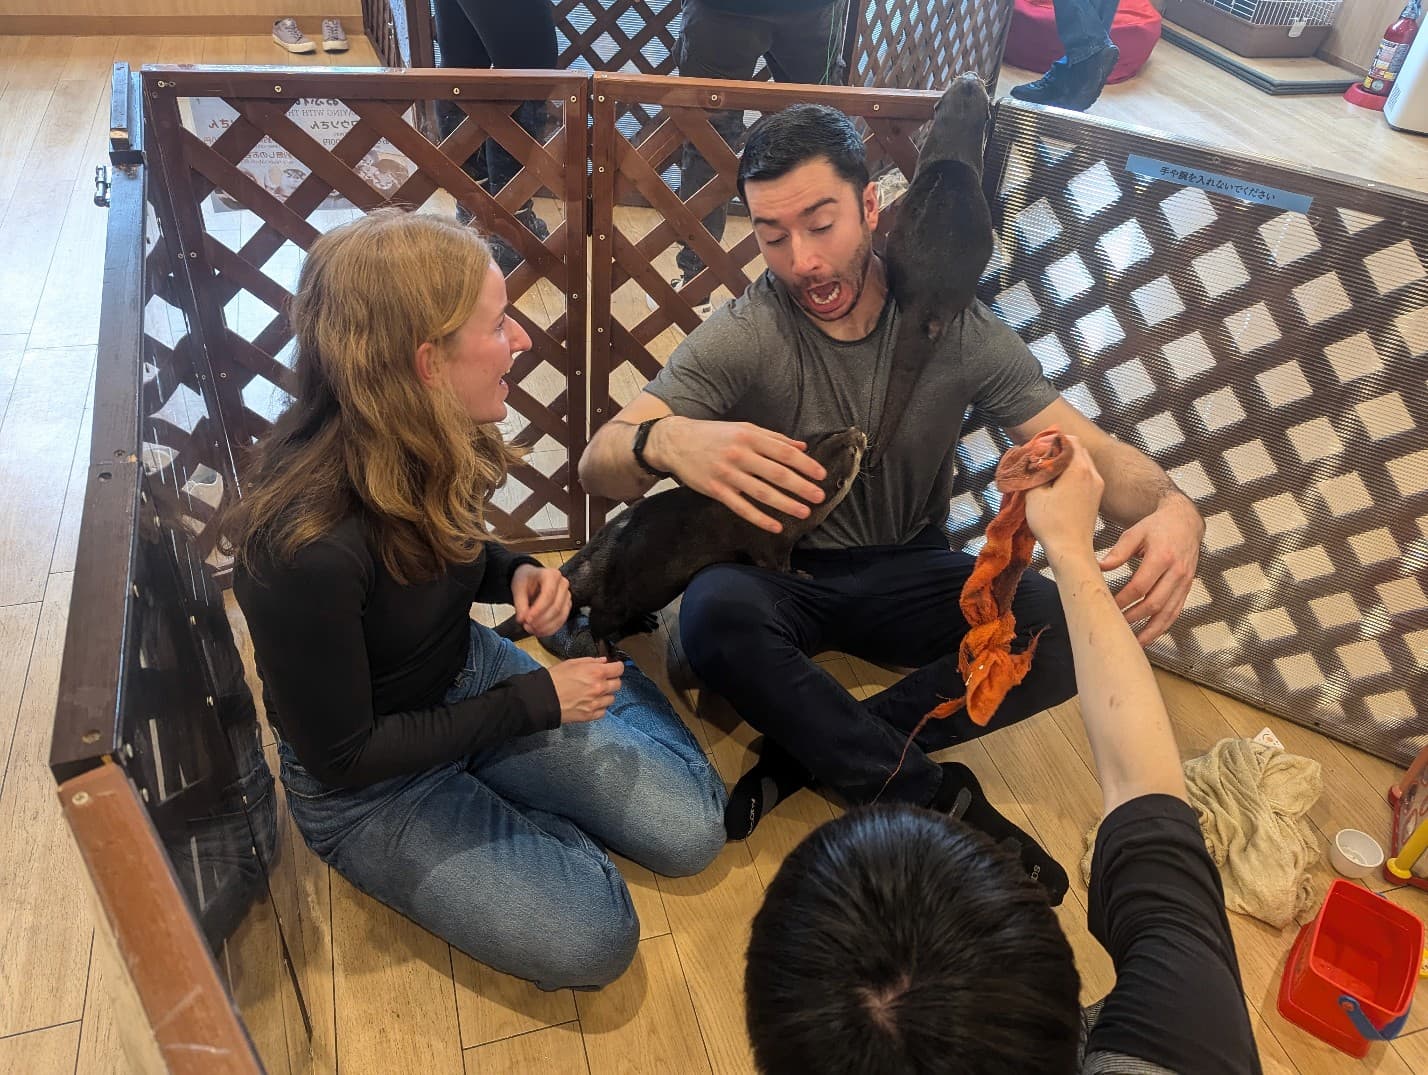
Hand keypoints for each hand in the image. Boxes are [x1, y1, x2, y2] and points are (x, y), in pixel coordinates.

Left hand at [510, 563, 570, 638]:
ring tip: (531, 630)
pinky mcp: (567, 606)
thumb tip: (522, 620)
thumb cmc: (525, 580)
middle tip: (526, 626)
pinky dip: (550, 629)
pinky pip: (562, 621)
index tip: (526, 620)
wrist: (531, 579)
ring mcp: (567, 596)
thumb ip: (520, 604)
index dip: (538, 610)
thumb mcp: (518, 588)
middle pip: (556, 607)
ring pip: (560, 616)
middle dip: (541, 620)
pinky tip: (539, 632)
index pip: (548, 594)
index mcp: (551, 575)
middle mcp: (563, 584)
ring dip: (546, 627)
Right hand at [547, 657, 623, 722]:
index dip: (616, 667)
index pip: (619, 669)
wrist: (542, 698)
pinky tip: (590, 703)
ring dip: (606, 695)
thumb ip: (591, 661)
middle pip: (617, 684)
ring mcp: (596, 703)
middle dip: (611, 680)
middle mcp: (599, 688)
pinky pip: (603, 711)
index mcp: (596, 672)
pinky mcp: (590, 715)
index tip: (613, 668)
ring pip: (612, 699)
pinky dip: (599, 707)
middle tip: (602, 680)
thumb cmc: (555, 678)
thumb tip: (604, 661)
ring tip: (594, 693)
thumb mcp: (572, 663)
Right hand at [647, 417, 826, 532]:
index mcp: (749, 436)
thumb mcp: (743, 428)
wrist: (675, 441)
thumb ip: (773, 438)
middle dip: (801, 487)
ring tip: (804, 512)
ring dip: (785, 504)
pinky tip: (776, 526)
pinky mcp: (716, 491)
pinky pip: (742, 508)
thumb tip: (802, 448)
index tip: (821, 475)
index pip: (783, 452)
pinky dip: (760, 519)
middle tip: (819, 497)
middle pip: (777, 474)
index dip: (805, 465)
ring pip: (762, 493)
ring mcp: (727, 474)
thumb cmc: (713, 434)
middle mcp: (739, 454)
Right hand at [1024, 434, 1103, 557]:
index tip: (1037, 450)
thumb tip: (1033, 461)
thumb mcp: (1034, 494)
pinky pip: (1086, 474)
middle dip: (1059, 450)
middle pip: (1077, 448)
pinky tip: (1059, 485)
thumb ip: (1034, 472)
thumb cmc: (1051, 523)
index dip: (1051, 441)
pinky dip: (1073, 473)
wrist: (1071, 549)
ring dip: (1066, 462)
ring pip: (1083, 461)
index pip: (1069, 440)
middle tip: (1040, 460)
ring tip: (1048, 473)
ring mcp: (1097, 485)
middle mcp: (1092, 473)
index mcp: (1078, 469)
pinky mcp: (1097, 496)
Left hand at [1097, 493, 1203, 646]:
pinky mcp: (1187, 588)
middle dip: (1133, 617)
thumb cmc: (1157, 527)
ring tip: (1134, 643)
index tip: (1107, 606)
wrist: (1185, 522)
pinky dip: (1163, 626)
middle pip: (1154, 602)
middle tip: (1115, 626)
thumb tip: (1099, 567)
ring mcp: (1185, 582)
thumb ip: (1118, 551)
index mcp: (1162, 556)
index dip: (1123, 599)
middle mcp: (1177, 572)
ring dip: (1151, 630)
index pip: (1140, 586)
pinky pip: (1176, 612)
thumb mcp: (1135, 532)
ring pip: (1168, 613)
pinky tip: (1150, 636)